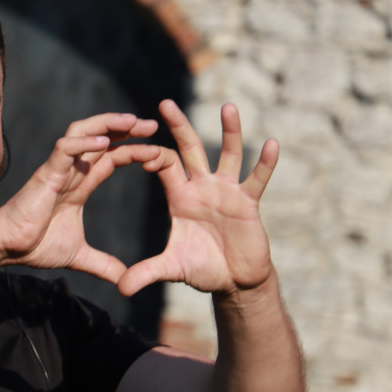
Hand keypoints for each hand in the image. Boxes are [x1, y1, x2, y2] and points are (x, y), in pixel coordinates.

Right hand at [0, 113, 160, 282]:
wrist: (7, 248)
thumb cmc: (33, 246)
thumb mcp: (79, 256)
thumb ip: (102, 265)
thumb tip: (124, 279)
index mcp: (78, 185)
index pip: (110, 159)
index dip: (132, 150)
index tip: (156, 148)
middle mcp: (70, 171)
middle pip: (100, 137)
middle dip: (126, 129)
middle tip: (152, 126)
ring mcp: (57, 169)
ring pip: (82, 132)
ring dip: (108, 124)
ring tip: (132, 122)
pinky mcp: (45, 173)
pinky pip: (65, 148)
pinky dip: (84, 142)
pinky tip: (105, 141)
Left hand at [118, 100, 277, 296]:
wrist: (234, 282)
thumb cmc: (202, 269)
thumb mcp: (172, 268)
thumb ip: (146, 273)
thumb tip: (120, 289)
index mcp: (179, 197)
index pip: (162, 165)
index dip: (150, 155)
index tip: (136, 147)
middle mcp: (202, 188)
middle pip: (189, 150)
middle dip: (179, 127)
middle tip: (165, 103)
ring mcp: (227, 192)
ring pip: (228, 155)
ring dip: (229, 132)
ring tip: (228, 107)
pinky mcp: (249, 203)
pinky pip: (257, 179)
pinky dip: (265, 164)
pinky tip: (272, 144)